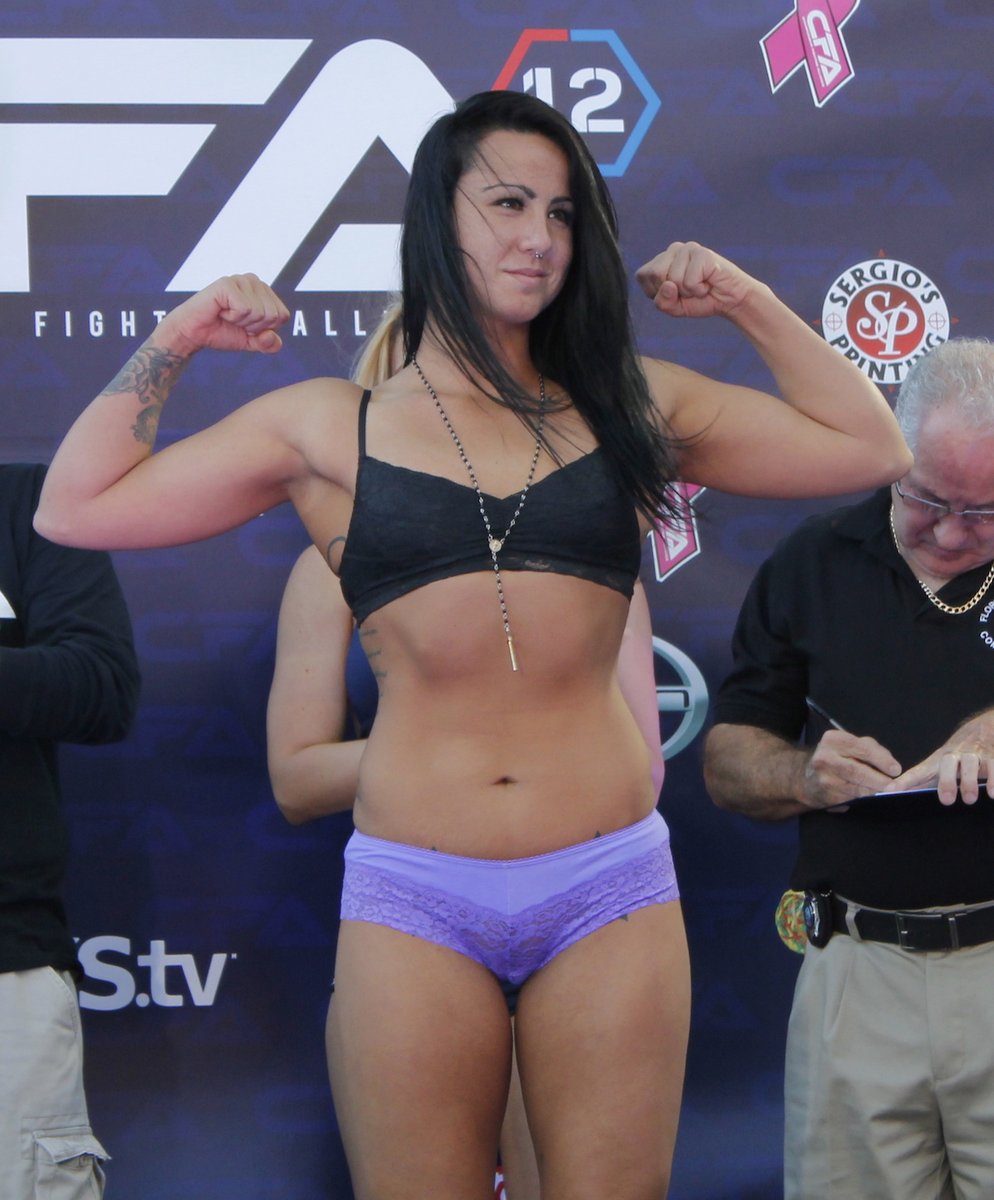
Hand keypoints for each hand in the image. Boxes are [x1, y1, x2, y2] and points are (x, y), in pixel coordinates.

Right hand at [153, 273, 289, 356]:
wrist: (194, 333)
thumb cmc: (222, 332)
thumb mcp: (251, 342)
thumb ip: (268, 343)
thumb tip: (272, 337)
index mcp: (264, 291)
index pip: (283, 315)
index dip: (265, 329)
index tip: (246, 326)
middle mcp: (254, 281)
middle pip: (273, 315)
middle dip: (254, 327)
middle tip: (234, 321)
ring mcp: (241, 280)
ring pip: (260, 312)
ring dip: (242, 322)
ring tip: (227, 315)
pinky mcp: (228, 283)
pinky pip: (244, 309)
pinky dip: (233, 317)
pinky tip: (221, 311)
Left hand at [635, 242, 762, 319]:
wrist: (729, 300)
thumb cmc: (699, 301)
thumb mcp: (674, 308)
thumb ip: (663, 301)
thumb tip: (669, 284)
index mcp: (661, 260)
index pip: (642, 276)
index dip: (655, 292)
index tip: (674, 294)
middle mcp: (672, 250)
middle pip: (654, 274)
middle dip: (671, 291)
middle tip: (688, 290)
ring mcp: (688, 249)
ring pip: (672, 279)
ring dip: (688, 292)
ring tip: (700, 286)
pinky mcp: (702, 253)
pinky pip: (689, 281)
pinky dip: (699, 290)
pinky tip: (708, 283)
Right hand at [801, 730, 901, 811]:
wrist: (804, 777)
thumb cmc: (834, 758)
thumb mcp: (847, 745)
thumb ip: (869, 748)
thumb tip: (890, 764)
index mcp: (833, 740)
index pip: (861, 748)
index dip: (881, 759)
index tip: (896, 769)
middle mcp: (825, 758)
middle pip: (857, 770)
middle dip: (879, 779)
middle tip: (895, 786)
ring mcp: (824, 778)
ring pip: (855, 787)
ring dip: (874, 790)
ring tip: (887, 791)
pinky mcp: (826, 796)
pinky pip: (851, 798)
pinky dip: (864, 798)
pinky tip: (871, 797)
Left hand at [884, 711, 993, 805]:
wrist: (985, 727)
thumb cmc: (959, 753)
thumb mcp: (943, 764)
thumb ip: (927, 779)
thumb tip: (902, 793)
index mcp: (939, 759)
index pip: (919, 770)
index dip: (905, 781)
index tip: (891, 790)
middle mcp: (955, 754)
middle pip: (947, 764)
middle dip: (946, 781)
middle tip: (946, 800)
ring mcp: (974, 754)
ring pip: (970, 763)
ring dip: (969, 781)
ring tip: (968, 798)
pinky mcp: (993, 755)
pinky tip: (993, 794)